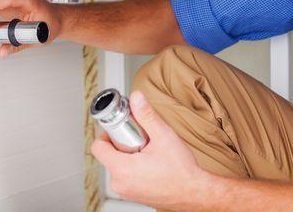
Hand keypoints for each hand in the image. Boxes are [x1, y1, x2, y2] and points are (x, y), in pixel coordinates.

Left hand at [91, 91, 206, 210]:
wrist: (194, 194)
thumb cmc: (181, 170)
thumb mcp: (163, 136)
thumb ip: (146, 115)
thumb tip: (136, 98)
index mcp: (122, 169)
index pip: (98, 146)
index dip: (107, 133)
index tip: (121, 128)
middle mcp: (120, 183)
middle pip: (108, 154)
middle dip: (122, 142)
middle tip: (141, 139)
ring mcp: (126, 191)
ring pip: (117, 164)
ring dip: (128, 154)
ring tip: (148, 152)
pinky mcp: (133, 194)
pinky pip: (125, 175)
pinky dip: (133, 166)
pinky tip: (150, 163)